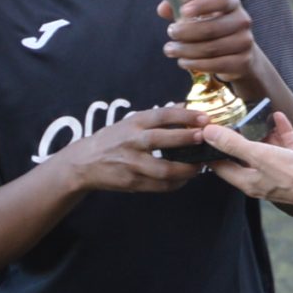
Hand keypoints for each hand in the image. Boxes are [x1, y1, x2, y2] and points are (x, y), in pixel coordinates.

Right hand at [66, 105, 210, 193]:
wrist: (85, 163)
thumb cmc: (113, 139)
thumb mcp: (131, 122)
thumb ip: (158, 117)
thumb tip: (185, 106)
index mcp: (134, 123)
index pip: (162, 115)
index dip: (186, 116)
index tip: (205, 118)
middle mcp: (132, 142)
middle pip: (163, 140)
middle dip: (187, 140)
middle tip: (206, 139)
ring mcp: (132, 164)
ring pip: (164, 169)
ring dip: (187, 169)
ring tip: (200, 165)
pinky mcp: (133, 183)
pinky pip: (160, 186)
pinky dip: (177, 183)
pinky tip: (186, 178)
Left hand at [159, 0, 256, 81]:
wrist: (239, 53)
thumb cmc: (214, 27)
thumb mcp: (198, 14)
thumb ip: (179, 7)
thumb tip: (162, 8)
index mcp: (232, 3)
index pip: (221, 0)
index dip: (202, 5)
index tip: (183, 12)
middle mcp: (242, 21)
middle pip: (211, 28)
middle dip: (186, 32)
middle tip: (170, 33)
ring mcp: (245, 42)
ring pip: (210, 48)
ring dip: (186, 50)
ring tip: (170, 50)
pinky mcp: (243, 62)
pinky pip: (216, 65)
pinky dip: (196, 64)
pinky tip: (183, 62)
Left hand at [205, 110, 292, 209]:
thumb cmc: (292, 176)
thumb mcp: (258, 155)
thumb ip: (233, 144)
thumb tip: (207, 133)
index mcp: (248, 181)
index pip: (221, 167)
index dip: (210, 152)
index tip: (203, 134)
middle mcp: (262, 178)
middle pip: (243, 156)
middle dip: (236, 138)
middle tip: (227, 118)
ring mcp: (281, 171)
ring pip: (265, 149)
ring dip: (260, 132)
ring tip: (251, 114)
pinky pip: (285, 144)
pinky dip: (281, 130)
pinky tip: (278, 115)